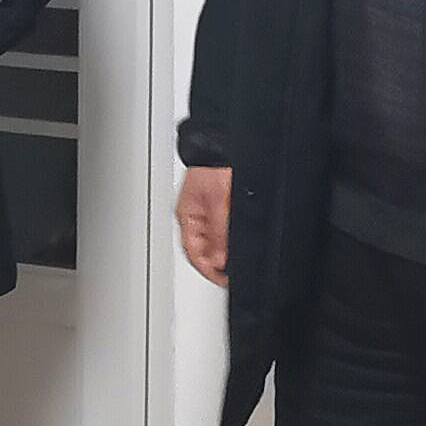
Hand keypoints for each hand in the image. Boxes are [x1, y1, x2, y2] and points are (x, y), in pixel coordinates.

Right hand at [176, 165, 231, 288]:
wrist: (221, 145)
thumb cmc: (212, 165)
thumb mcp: (217, 201)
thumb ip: (218, 232)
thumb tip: (218, 261)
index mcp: (187, 216)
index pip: (193, 253)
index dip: (207, 270)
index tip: (222, 280)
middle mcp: (195, 215)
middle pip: (203, 249)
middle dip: (217, 264)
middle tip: (231, 274)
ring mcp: (206, 210)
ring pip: (214, 240)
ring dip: (225, 251)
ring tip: (235, 262)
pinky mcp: (219, 203)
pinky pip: (222, 228)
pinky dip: (230, 237)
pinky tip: (238, 241)